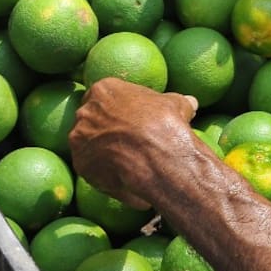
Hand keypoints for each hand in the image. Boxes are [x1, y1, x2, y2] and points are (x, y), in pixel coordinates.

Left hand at [69, 78, 199, 208]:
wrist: (157, 157)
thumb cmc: (167, 124)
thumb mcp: (178, 105)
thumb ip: (177, 101)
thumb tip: (191, 102)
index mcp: (105, 89)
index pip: (104, 95)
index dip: (116, 107)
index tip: (129, 118)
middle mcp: (85, 110)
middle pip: (91, 118)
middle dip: (104, 128)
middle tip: (126, 140)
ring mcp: (79, 138)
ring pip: (89, 144)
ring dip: (103, 152)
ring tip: (127, 164)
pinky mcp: (79, 164)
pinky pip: (93, 169)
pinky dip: (107, 175)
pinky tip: (127, 181)